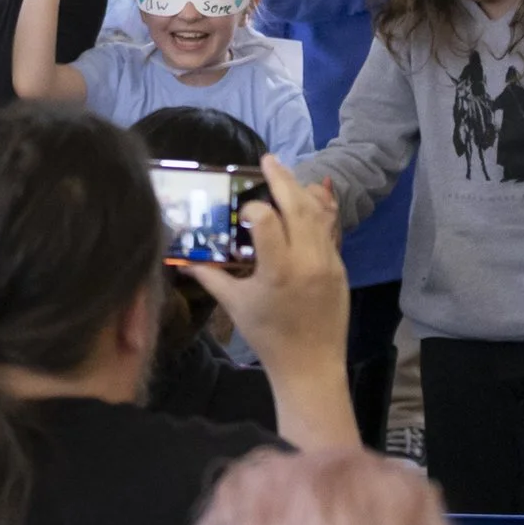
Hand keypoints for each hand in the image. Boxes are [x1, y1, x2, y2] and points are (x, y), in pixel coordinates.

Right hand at [181, 156, 349, 376]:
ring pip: (317, 214)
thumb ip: (211, 277)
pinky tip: (307, 197)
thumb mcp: (236, 305)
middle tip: (267, 160)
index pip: (268, 221)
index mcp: (278, 272)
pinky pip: (329, 229)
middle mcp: (306, 261)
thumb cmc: (269, 337)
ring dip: (301, 190)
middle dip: (282, 179)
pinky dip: (318, 210)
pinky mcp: (340, 266)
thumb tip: (183, 260)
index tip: (245, 209)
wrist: (310, 364)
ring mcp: (328, 262)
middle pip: (297, 206)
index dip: (254, 208)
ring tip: (284, 174)